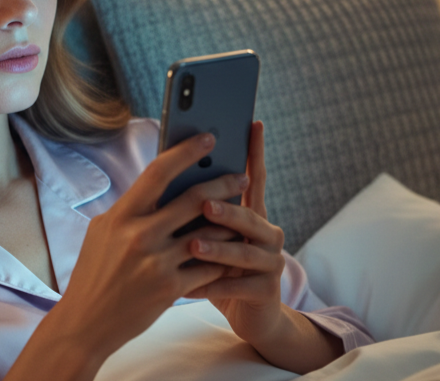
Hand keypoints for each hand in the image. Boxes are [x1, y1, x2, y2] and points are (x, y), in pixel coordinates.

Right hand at [47, 130, 247, 358]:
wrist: (85, 322)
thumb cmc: (94, 273)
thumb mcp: (103, 232)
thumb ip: (131, 210)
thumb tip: (160, 186)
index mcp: (121, 216)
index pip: (158, 172)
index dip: (186, 152)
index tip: (208, 139)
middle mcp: (139, 235)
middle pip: (193, 199)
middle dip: (223, 185)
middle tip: (241, 177)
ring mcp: (156, 263)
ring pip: (208, 234)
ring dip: (230, 223)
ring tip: (242, 215)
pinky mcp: (170, 289)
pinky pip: (207, 268)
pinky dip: (222, 259)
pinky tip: (232, 252)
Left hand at [182, 121, 289, 345]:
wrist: (247, 314)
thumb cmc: (217, 268)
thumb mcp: (207, 236)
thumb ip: (197, 210)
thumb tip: (167, 174)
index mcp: (251, 215)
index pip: (254, 178)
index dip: (255, 152)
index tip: (254, 124)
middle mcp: (267, 233)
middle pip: (249, 216)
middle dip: (226, 210)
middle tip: (204, 204)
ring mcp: (271, 262)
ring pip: (245, 252)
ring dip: (218, 250)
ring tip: (192, 246)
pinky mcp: (267, 291)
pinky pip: (239, 286)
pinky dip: (213, 287)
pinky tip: (191, 288)